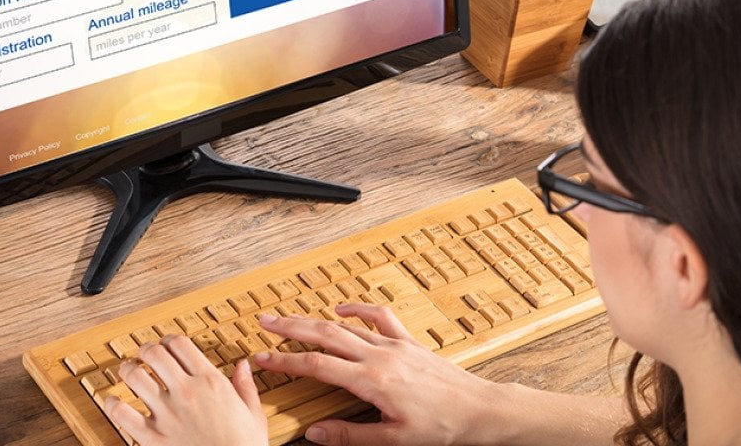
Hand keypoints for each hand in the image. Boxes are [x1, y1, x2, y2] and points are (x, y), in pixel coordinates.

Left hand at [104, 335, 268, 445]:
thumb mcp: (253, 414)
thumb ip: (245, 386)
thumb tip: (243, 366)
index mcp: (211, 382)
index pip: (180, 344)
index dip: (169, 340)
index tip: (167, 345)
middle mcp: (186, 393)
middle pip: (154, 354)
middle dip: (146, 350)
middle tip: (145, 355)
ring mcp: (167, 414)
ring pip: (134, 376)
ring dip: (128, 370)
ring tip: (127, 371)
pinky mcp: (153, 438)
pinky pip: (122, 414)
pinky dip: (112, 405)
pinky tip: (113, 401)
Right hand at [254, 304, 500, 445]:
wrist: (478, 410)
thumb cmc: (441, 427)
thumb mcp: (393, 440)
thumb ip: (350, 435)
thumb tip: (315, 434)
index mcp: (372, 381)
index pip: (317, 366)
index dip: (285, 360)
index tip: (262, 358)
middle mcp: (380, 356)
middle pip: (324, 335)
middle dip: (290, 328)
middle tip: (263, 322)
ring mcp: (394, 345)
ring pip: (345, 326)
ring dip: (314, 319)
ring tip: (290, 316)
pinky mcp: (408, 342)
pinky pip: (379, 317)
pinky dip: (357, 309)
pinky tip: (341, 309)